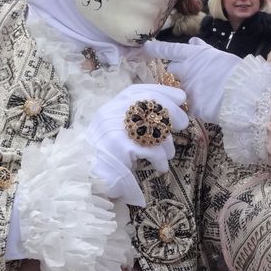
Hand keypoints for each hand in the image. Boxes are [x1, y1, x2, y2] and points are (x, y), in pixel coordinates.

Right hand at [84, 83, 189, 205]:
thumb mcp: (118, 131)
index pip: (138, 91)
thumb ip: (135, 119)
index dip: (161, 91)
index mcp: (109, 107)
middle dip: (171, 113)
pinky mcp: (121, 149)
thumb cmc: (108, 156)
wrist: (87, 179)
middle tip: (183, 124)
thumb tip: (169, 110)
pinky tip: (160, 167)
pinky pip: (153, 150)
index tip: (180, 97)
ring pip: (154, 129)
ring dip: (167, 143)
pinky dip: (161, 160)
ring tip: (167, 154)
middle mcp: (110, 114)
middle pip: (149, 104)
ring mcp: (114, 130)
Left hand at [143, 38, 242, 123]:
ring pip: (178, 89)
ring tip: (204, 92)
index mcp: (193, 55)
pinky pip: (186, 106)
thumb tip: (193, 43)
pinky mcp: (190, 107)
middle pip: (171, 70)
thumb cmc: (238, 72)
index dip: (157, 48)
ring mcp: (186, 89)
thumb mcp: (220, 56)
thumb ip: (203, 51)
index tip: (146, 46)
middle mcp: (186, 71)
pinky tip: (207, 106)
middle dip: (177, 72)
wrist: (245, 95)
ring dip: (186, 90)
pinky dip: (194, 106)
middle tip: (190, 75)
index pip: (169, 50)